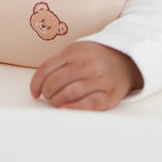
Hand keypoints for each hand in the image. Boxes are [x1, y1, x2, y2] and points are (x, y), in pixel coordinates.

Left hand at [29, 41, 143, 110]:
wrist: (127, 59)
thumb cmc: (96, 58)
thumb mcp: (77, 51)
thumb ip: (59, 62)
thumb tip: (39, 84)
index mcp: (75, 52)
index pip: (46, 69)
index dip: (36, 83)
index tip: (35, 93)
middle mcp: (87, 64)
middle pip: (55, 82)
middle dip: (48, 93)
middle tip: (49, 97)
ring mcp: (99, 78)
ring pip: (69, 93)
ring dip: (58, 102)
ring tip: (58, 103)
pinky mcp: (110, 94)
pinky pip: (88, 104)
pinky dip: (74, 108)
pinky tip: (66, 109)